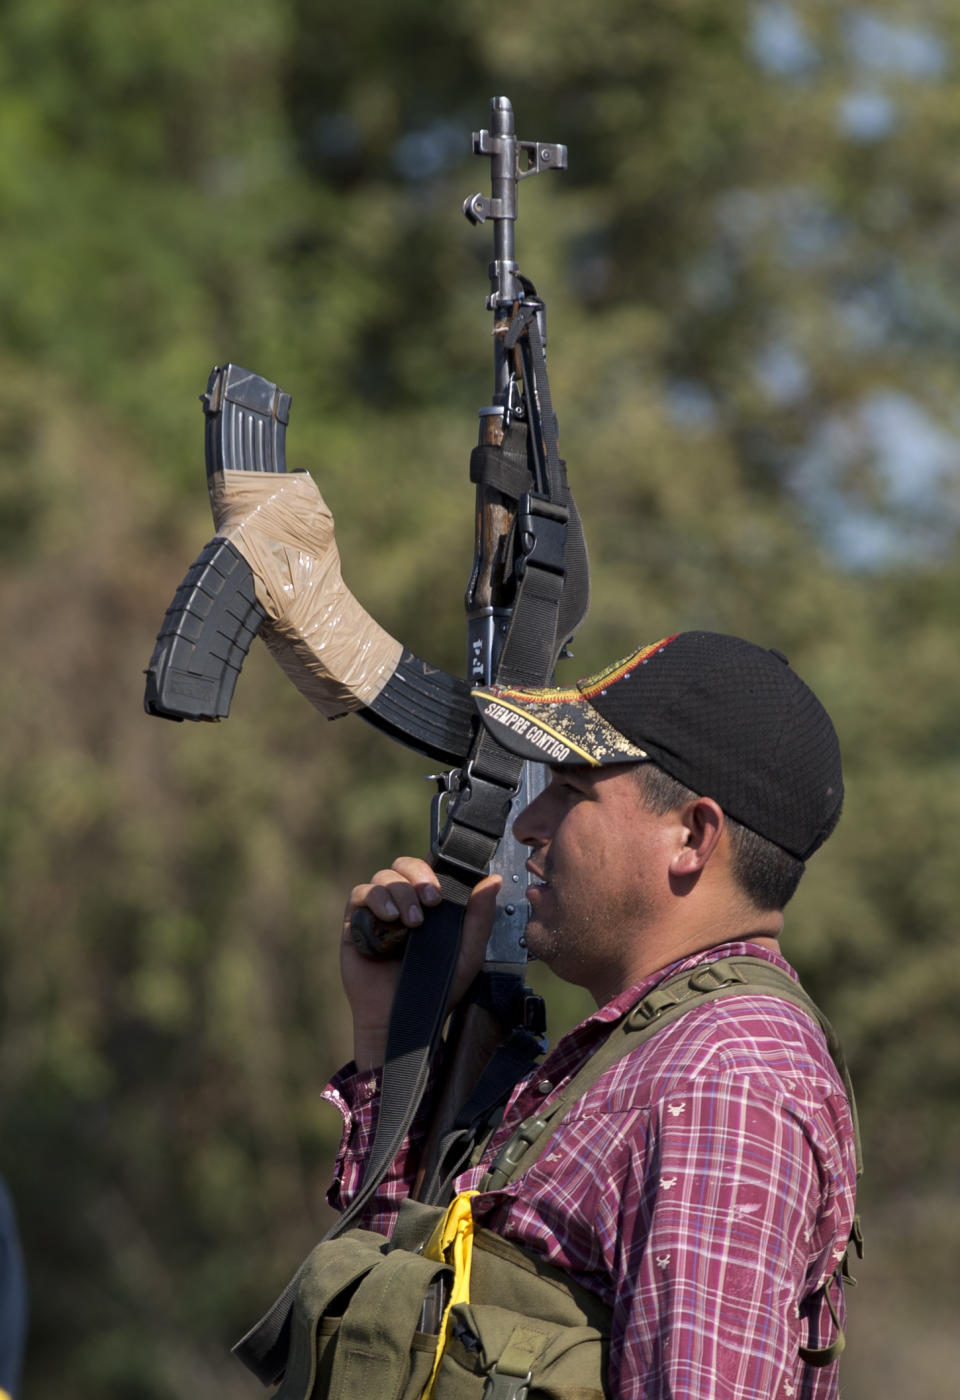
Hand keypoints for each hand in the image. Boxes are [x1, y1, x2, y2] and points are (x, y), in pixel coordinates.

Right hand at [341, 856, 500, 1068]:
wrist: (405, 1018)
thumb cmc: (437, 988)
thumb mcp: (468, 953)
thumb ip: (481, 917)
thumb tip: (494, 879)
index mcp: (428, 904)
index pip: (429, 869)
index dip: (434, 867)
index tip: (443, 887)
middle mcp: (402, 902)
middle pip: (404, 865)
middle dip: (418, 876)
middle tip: (431, 900)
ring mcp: (378, 911)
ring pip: (383, 877)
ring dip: (400, 892)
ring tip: (411, 921)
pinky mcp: (355, 923)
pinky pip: (360, 894)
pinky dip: (375, 899)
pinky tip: (388, 918)